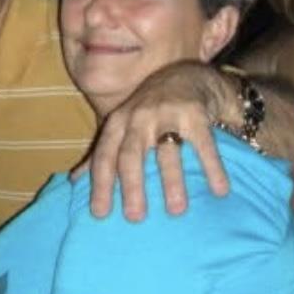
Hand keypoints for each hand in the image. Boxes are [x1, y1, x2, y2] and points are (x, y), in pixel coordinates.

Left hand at [88, 61, 229, 220]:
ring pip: (167, 151)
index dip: (101, 185)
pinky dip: (212, 167)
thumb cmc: (149, 111)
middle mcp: (139, 117)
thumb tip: (74, 183)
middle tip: (136, 217)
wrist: (186, 75)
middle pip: (131, 155)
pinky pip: (204, 144)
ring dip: (172, 181)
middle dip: (132, 186)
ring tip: (177, 210)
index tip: (101, 214)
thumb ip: (101, 154)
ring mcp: (167, 114)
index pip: (104, 157)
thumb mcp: (121, 126)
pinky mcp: (195, 113)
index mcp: (118, 123)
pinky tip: (220, 189)